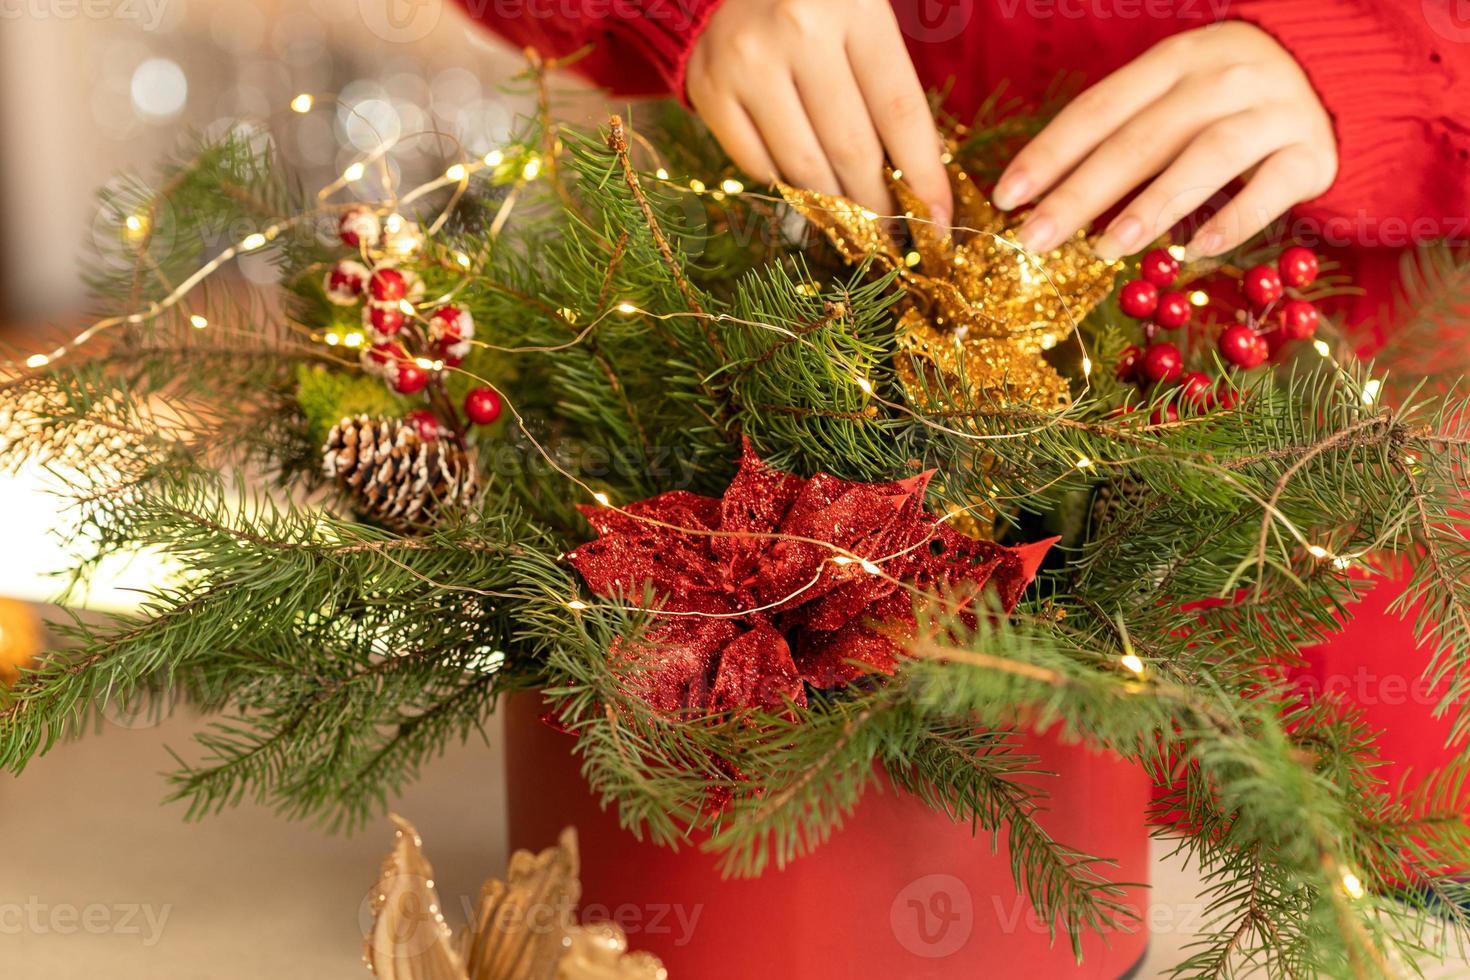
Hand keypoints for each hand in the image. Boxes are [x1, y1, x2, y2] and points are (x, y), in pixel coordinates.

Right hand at [685, 0, 952, 228]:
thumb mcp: (863, 15)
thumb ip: (887, 82)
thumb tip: (916, 179)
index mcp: (854, 7)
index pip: (900, 112)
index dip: (925, 176)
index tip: (938, 221)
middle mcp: (799, 32)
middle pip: (852, 149)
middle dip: (880, 206)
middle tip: (893, 236)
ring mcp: (747, 63)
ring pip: (804, 166)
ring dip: (836, 207)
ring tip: (855, 221)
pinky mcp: (708, 88)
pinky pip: (757, 164)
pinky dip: (786, 185)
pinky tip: (805, 185)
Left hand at [993, 22, 1336, 259]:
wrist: (1337, 75)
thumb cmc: (1227, 100)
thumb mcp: (1175, 95)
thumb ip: (1123, 133)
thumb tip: (1048, 198)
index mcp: (1175, 61)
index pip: (1098, 109)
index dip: (1050, 153)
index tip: (1007, 197)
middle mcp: (1222, 77)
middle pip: (1140, 139)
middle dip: (1080, 193)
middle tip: (1035, 239)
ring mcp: (1272, 112)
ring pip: (1202, 160)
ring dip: (1148, 208)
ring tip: (1102, 249)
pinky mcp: (1313, 152)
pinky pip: (1268, 190)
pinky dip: (1231, 222)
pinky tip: (1192, 253)